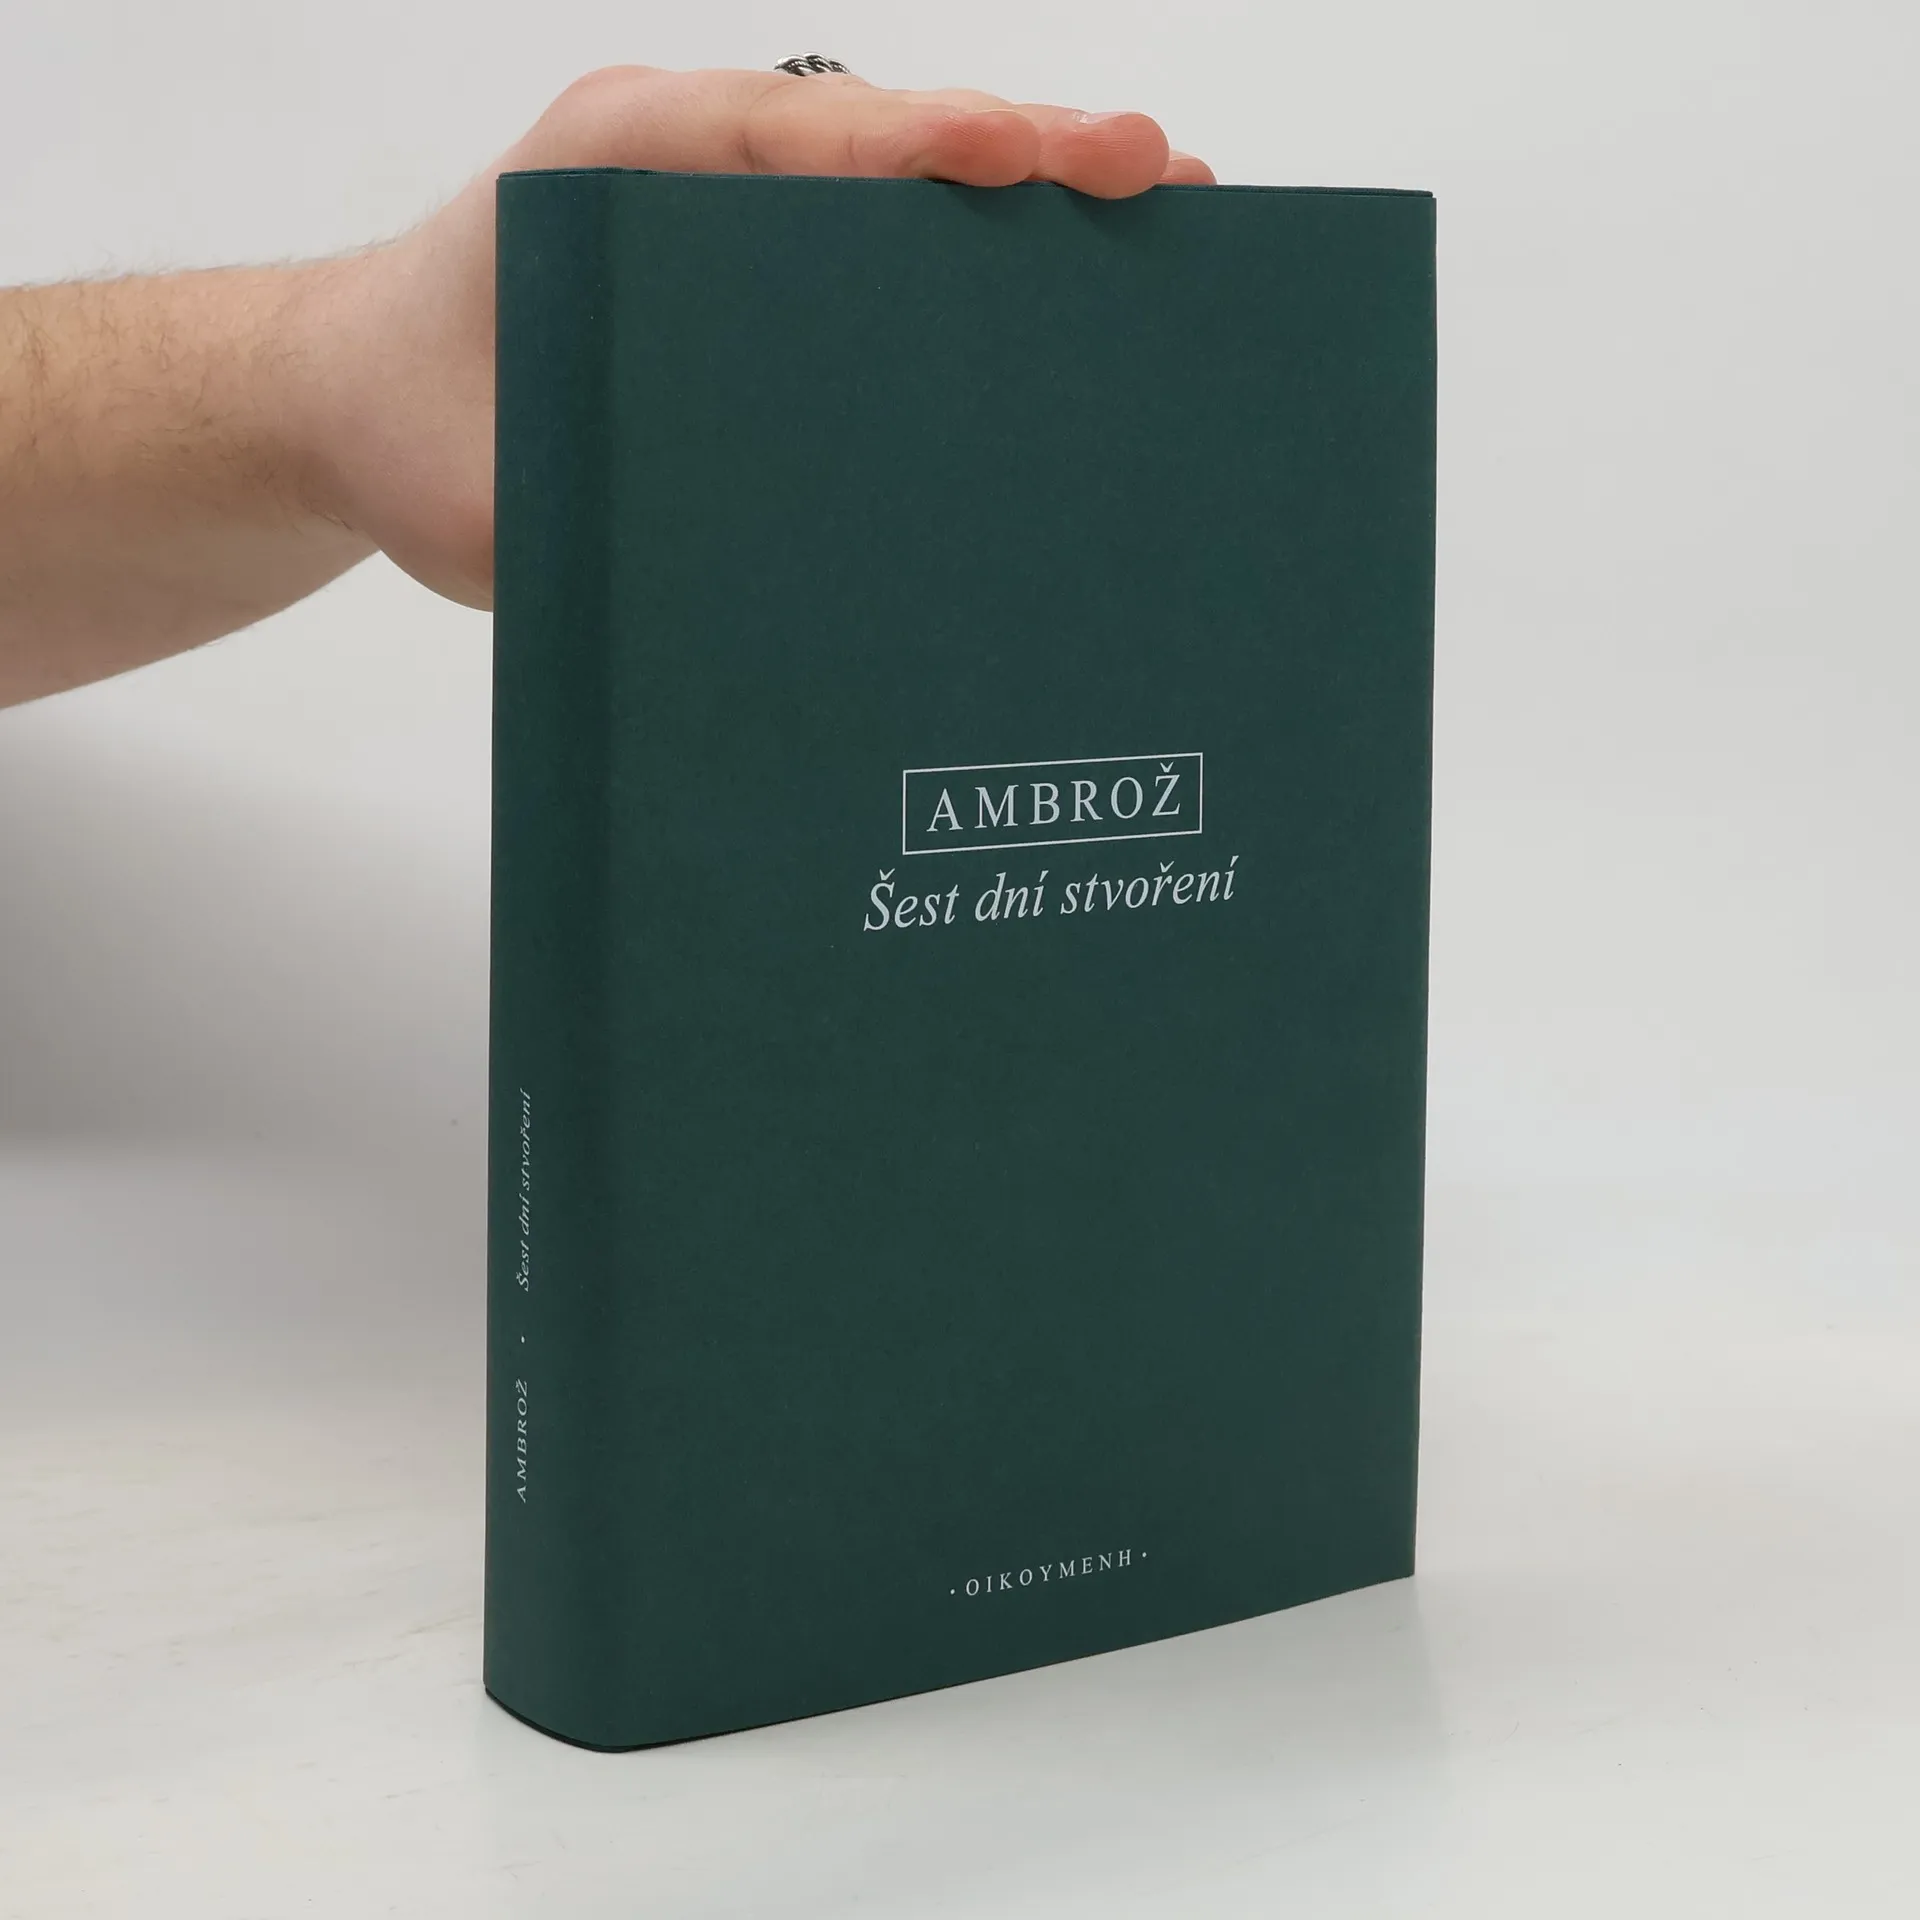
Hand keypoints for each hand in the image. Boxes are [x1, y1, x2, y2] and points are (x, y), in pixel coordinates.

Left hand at [288, 66, 1214, 610]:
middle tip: (1157, 173)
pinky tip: (1074, 301)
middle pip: (883, 141)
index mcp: (619, 175)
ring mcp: (738, 223)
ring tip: (1166, 216)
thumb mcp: (480, 493)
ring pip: (904, 188)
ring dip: (1033, 202)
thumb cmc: (409, 427)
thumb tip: (747, 589)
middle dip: (1026, 152)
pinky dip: (983, 264)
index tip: (1019, 158)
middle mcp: (695, 175)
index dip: (912, 144)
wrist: (359, 408)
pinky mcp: (760, 286)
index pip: (789, 137)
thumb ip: (587, 523)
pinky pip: (883, 250)